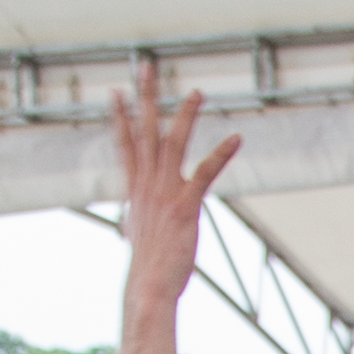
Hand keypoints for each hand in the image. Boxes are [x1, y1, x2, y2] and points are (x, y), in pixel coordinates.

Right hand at [112, 70, 239, 309]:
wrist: (149, 286)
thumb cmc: (148, 266)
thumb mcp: (138, 235)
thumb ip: (137, 219)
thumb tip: (131, 224)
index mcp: (135, 189)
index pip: (124, 144)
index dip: (121, 117)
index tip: (117, 91)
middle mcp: (146, 184)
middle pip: (143, 131)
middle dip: (145, 97)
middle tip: (146, 66)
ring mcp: (165, 192)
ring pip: (173, 143)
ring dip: (186, 115)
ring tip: (197, 91)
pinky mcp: (185, 204)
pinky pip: (205, 171)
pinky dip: (221, 153)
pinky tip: (236, 138)